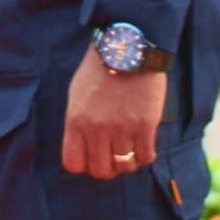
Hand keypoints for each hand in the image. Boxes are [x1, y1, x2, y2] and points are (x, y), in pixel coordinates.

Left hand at [62, 45, 164, 180]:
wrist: (126, 48)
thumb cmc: (99, 69)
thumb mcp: (76, 94)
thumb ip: (78, 122)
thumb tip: (83, 147)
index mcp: (75, 120)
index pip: (73, 164)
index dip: (84, 164)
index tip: (93, 157)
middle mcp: (96, 129)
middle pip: (101, 171)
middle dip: (108, 168)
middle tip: (114, 156)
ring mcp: (122, 128)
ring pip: (125, 167)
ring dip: (128, 162)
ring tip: (130, 148)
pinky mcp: (145, 125)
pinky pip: (146, 157)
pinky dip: (145, 155)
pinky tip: (144, 144)